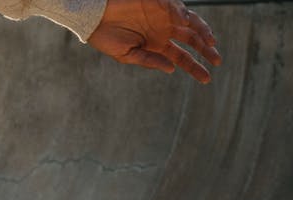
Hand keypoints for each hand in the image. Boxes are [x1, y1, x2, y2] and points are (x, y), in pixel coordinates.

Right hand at [87, 0, 222, 83]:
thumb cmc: (106, 37)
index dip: (195, 68)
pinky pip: (178, 9)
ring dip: (202, 32)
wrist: (95, 16)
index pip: (182, 58)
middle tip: (217, 61)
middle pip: (193, 41)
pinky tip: (184, 23)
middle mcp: (164, 31)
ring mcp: (164, 17)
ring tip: (209, 42)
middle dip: (206, 51)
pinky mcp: (160, 3)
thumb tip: (171, 68)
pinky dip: (184, 15)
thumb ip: (149, 60)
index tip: (207, 79)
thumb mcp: (126, 55)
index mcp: (156, 46)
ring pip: (192, 24)